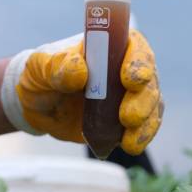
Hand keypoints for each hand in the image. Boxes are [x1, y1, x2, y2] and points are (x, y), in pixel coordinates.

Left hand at [0, 30, 162, 155]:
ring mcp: (129, 95)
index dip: (138, 62)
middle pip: (149, 80)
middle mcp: (126, 68)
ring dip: (146, 123)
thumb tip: (80, 70)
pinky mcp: (127, 120)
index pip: (135, 47)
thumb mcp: (41, 66)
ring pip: (152, 105)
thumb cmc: (42, 76)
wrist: (38, 106)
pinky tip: (131, 146)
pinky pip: (145, 127)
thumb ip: (58, 66)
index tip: (129, 79)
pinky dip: (142, 137)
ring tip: (130, 140)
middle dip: (143, 100)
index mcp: (110, 45)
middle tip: (127, 117)